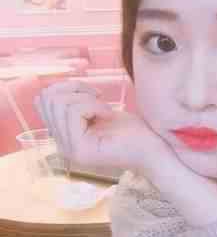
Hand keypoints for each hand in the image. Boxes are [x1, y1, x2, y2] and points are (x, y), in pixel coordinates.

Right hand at [34, 80, 173, 177]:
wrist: (152, 148)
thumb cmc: (132, 130)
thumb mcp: (98, 111)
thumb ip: (73, 104)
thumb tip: (49, 91)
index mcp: (64, 136)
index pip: (43, 101)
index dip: (69, 87)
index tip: (94, 94)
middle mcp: (61, 145)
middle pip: (47, 99)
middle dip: (76, 89)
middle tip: (100, 98)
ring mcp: (68, 149)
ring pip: (59, 103)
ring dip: (87, 98)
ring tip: (105, 110)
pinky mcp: (79, 149)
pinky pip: (73, 111)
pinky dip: (94, 105)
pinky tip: (109, 115)